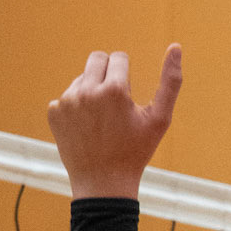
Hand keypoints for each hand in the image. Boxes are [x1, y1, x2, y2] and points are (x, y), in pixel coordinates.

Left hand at [47, 46, 181, 199]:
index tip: (126, 99)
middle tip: (114, 102)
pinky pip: (67, 97)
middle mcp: (86, 91)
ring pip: (81, 78)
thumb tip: (176, 46)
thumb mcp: (160, 119)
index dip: (127, 76)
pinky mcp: (54, 112)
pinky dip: (77, 108)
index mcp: (113, 89)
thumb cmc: (136, 152)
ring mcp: (66, 101)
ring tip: (100, 121)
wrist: (103, 184)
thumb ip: (171, 81)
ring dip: (92, 91)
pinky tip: (85, 128)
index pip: (118, 57)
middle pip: (96, 59)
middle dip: (107, 74)